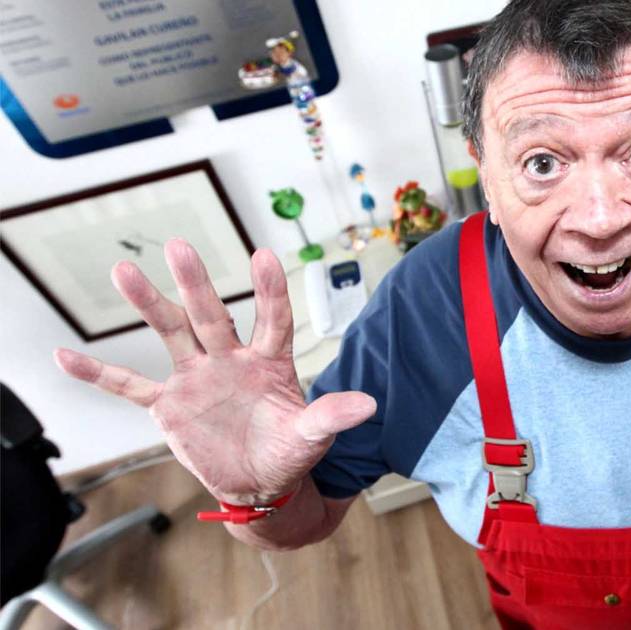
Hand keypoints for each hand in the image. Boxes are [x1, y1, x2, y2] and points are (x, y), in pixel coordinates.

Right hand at [55, 240, 375, 504]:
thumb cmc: (290, 452)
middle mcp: (231, 360)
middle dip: (196, 283)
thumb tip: (369, 404)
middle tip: (180, 246)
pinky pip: (130, 386)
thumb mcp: (313, 436)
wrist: (261, 483)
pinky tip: (67, 356)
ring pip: (171, 333)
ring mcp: (198, 379)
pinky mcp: (171, 406)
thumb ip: (332, 416)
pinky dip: (99, 374)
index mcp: (270, 362)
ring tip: (124, 271)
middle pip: (212, 315)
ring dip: (149, 304)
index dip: (268, 291)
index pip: (273, 319)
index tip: (262, 256)